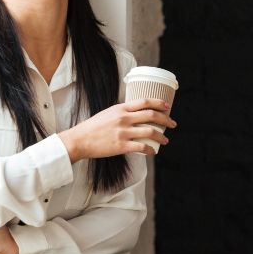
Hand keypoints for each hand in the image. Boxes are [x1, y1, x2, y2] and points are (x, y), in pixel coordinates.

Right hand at [57, 98, 174, 161]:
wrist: (80, 140)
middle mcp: (123, 118)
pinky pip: (141, 147)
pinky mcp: (121, 146)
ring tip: (165, 140)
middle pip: (151, 115)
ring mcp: (123, 132)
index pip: (144, 102)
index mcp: (120, 108)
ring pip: (150, 131)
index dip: (158, 103)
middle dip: (165, 119)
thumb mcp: (108, 113)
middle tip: (172, 124)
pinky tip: (153, 152)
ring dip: (161, 136)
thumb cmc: (93, 127)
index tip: (167, 106)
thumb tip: (135, 114)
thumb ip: (122, 112)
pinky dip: (150, 150)